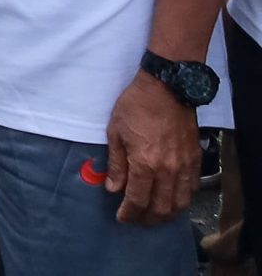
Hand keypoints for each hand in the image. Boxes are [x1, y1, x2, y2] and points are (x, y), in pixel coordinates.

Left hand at [105, 73, 199, 224]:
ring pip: (180, 203)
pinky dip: (182, 200)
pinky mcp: (195, 160)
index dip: (129, 213)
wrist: (167, 89)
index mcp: (145, 164)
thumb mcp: (116, 133)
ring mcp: (185, 167)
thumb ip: (116, 164)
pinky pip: (192, 189)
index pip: (138, 200)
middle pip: (161, 207)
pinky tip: (172, 200)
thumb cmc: (136, 107)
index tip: (122, 217)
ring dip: (166, 214)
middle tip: (136, 220)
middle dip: (147, 219)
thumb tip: (114, 188)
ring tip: (153, 215)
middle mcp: (168, 170)